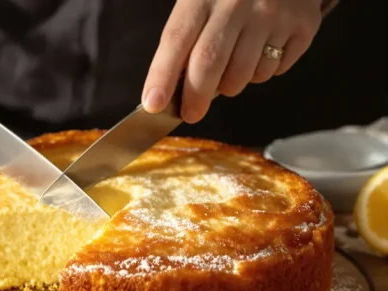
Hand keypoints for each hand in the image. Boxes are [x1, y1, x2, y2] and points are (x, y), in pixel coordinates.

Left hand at [142, 0, 323, 123]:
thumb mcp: (201, 0)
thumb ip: (185, 39)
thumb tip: (171, 91)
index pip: (176, 40)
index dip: (162, 76)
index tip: (153, 105)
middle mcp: (237, 2)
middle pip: (209, 63)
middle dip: (196, 97)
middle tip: (191, 114)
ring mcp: (272, 14)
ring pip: (244, 75)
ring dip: (231, 85)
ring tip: (231, 69)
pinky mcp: (303, 25)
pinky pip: (275, 70)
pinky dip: (262, 72)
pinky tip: (260, 51)